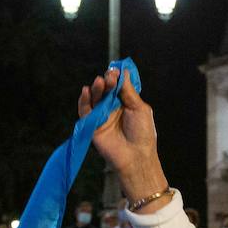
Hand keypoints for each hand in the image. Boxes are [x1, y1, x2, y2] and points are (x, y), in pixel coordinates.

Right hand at [78, 65, 168, 200]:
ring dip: (96, 89)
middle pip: (106, 90)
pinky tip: (86, 91)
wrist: (136, 157)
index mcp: (126, 104)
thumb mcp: (139, 108)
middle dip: (107, 82)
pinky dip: (84, 101)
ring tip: (100, 82)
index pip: (118, 86)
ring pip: (95, 98)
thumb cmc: (142, 134)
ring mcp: (102, 117)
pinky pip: (85, 111)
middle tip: (109, 77)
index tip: (115, 70)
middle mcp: (112, 109)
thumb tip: (123, 71)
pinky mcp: (92, 126)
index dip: (116, 78)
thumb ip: (129, 91)